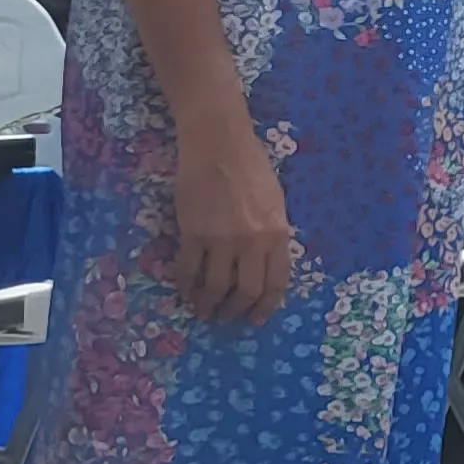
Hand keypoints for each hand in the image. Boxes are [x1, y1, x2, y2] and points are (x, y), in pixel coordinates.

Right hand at [173, 115, 294, 322]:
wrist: (218, 143)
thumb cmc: (251, 167)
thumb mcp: (275, 203)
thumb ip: (272, 235)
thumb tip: (265, 265)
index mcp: (278, 234)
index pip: (276, 283)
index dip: (265, 307)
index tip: (255, 320)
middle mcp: (253, 241)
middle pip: (246, 291)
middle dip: (236, 311)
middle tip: (226, 318)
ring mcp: (221, 238)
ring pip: (215, 287)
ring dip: (208, 305)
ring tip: (203, 312)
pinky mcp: (192, 232)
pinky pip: (188, 269)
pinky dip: (185, 286)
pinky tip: (184, 292)